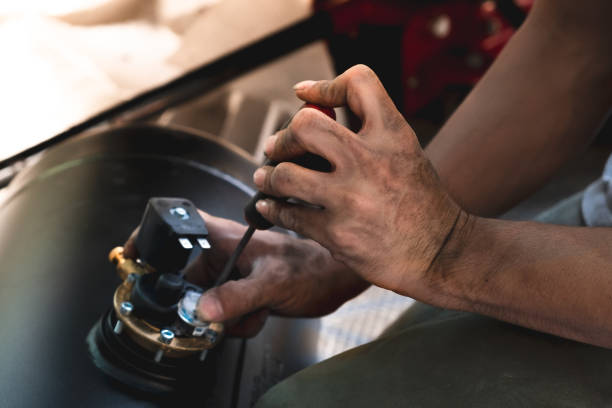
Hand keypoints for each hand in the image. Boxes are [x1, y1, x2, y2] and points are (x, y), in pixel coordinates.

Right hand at [124, 212, 368, 336]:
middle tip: (221, 308)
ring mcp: (230, 272)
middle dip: (200, 303)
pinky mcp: (239, 289)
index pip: (175, 226)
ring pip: (204, 302)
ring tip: (253, 307)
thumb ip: (236, 297)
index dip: (149, 238)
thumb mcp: (271, 283)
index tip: (133, 258)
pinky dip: (237, 320)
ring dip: (225, 315)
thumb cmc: (310, 268)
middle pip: (183, 280)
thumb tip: (202, 310)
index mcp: (222, 237)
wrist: (331, 281)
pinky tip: (260, 312)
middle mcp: (222, 252)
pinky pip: (221, 312)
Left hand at [252, 65, 465, 298]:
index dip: (324, 85)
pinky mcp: (336, 233)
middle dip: (283, 137)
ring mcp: (350, 198)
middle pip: (304, 126)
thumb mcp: (406, 153)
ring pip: (284, 174)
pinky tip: (270, 206)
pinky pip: (288, 213)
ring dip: (268, 176)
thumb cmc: (421, 202)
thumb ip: (368, 132)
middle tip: (275, 148)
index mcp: (393, 135)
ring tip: (265, 178)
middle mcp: (370, 161)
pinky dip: (273, 208)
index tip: (302, 94)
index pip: (357, 82)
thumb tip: (310, 115)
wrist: (441, 254)